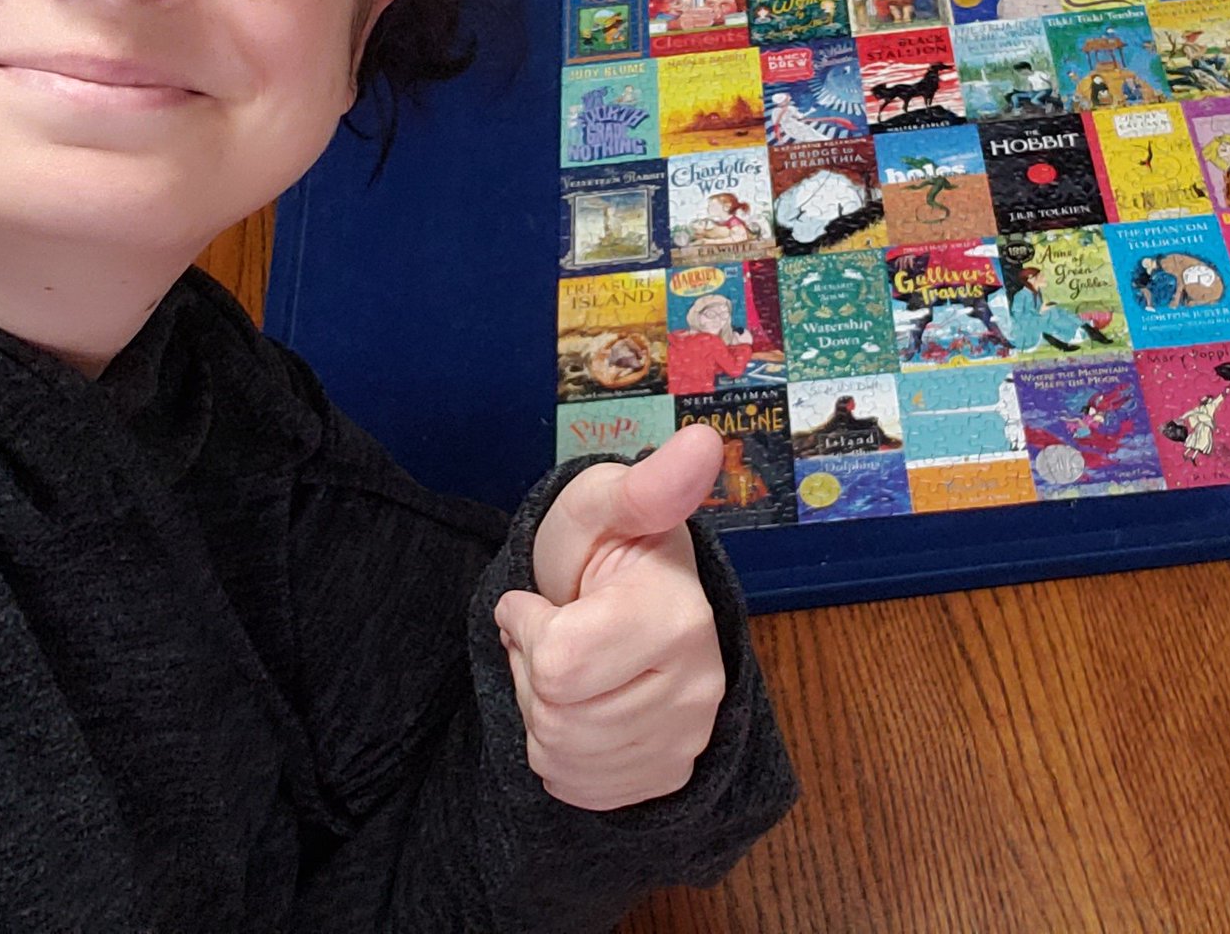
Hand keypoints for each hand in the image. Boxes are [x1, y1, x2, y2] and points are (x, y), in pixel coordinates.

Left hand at [494, 424, 726, 810]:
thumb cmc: (605, 547)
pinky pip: (576, 787)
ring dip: (541, 711)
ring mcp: (686, 737)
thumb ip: (644, 485)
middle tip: (555, 634)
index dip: (530, 627)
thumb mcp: (604, 503)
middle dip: (532, 672)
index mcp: (682, 618)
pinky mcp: (666, 774)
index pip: (560, 664)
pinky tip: (580, 706)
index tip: (545, 599)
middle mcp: (698, 686)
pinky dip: (559, 752)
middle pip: (556, 718)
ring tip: (568, 666)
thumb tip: (699, 442)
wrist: (629, 601)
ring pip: (560, 757)